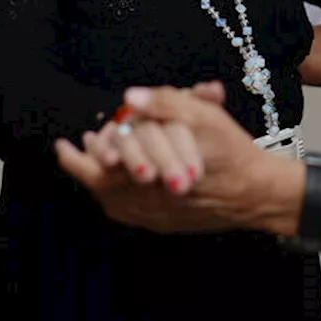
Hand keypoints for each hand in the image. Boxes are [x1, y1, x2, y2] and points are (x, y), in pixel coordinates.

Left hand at [58, 82, 290, 233]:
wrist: (257, 193)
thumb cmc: (230, 153)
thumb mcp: (201, 116)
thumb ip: (163, 102)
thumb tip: (128, 96)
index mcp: (142, 176)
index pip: (94, 168)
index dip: (75, 156)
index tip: (64, 143)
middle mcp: (141, 202)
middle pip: (98, 186)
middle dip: (85, 164)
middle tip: (77, 149)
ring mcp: (153, 217)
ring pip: (113, 200)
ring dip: (102, 177)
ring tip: (99, 158)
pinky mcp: (165, 223)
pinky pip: (132, 210)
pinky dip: (121, 192)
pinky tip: (127, 176)